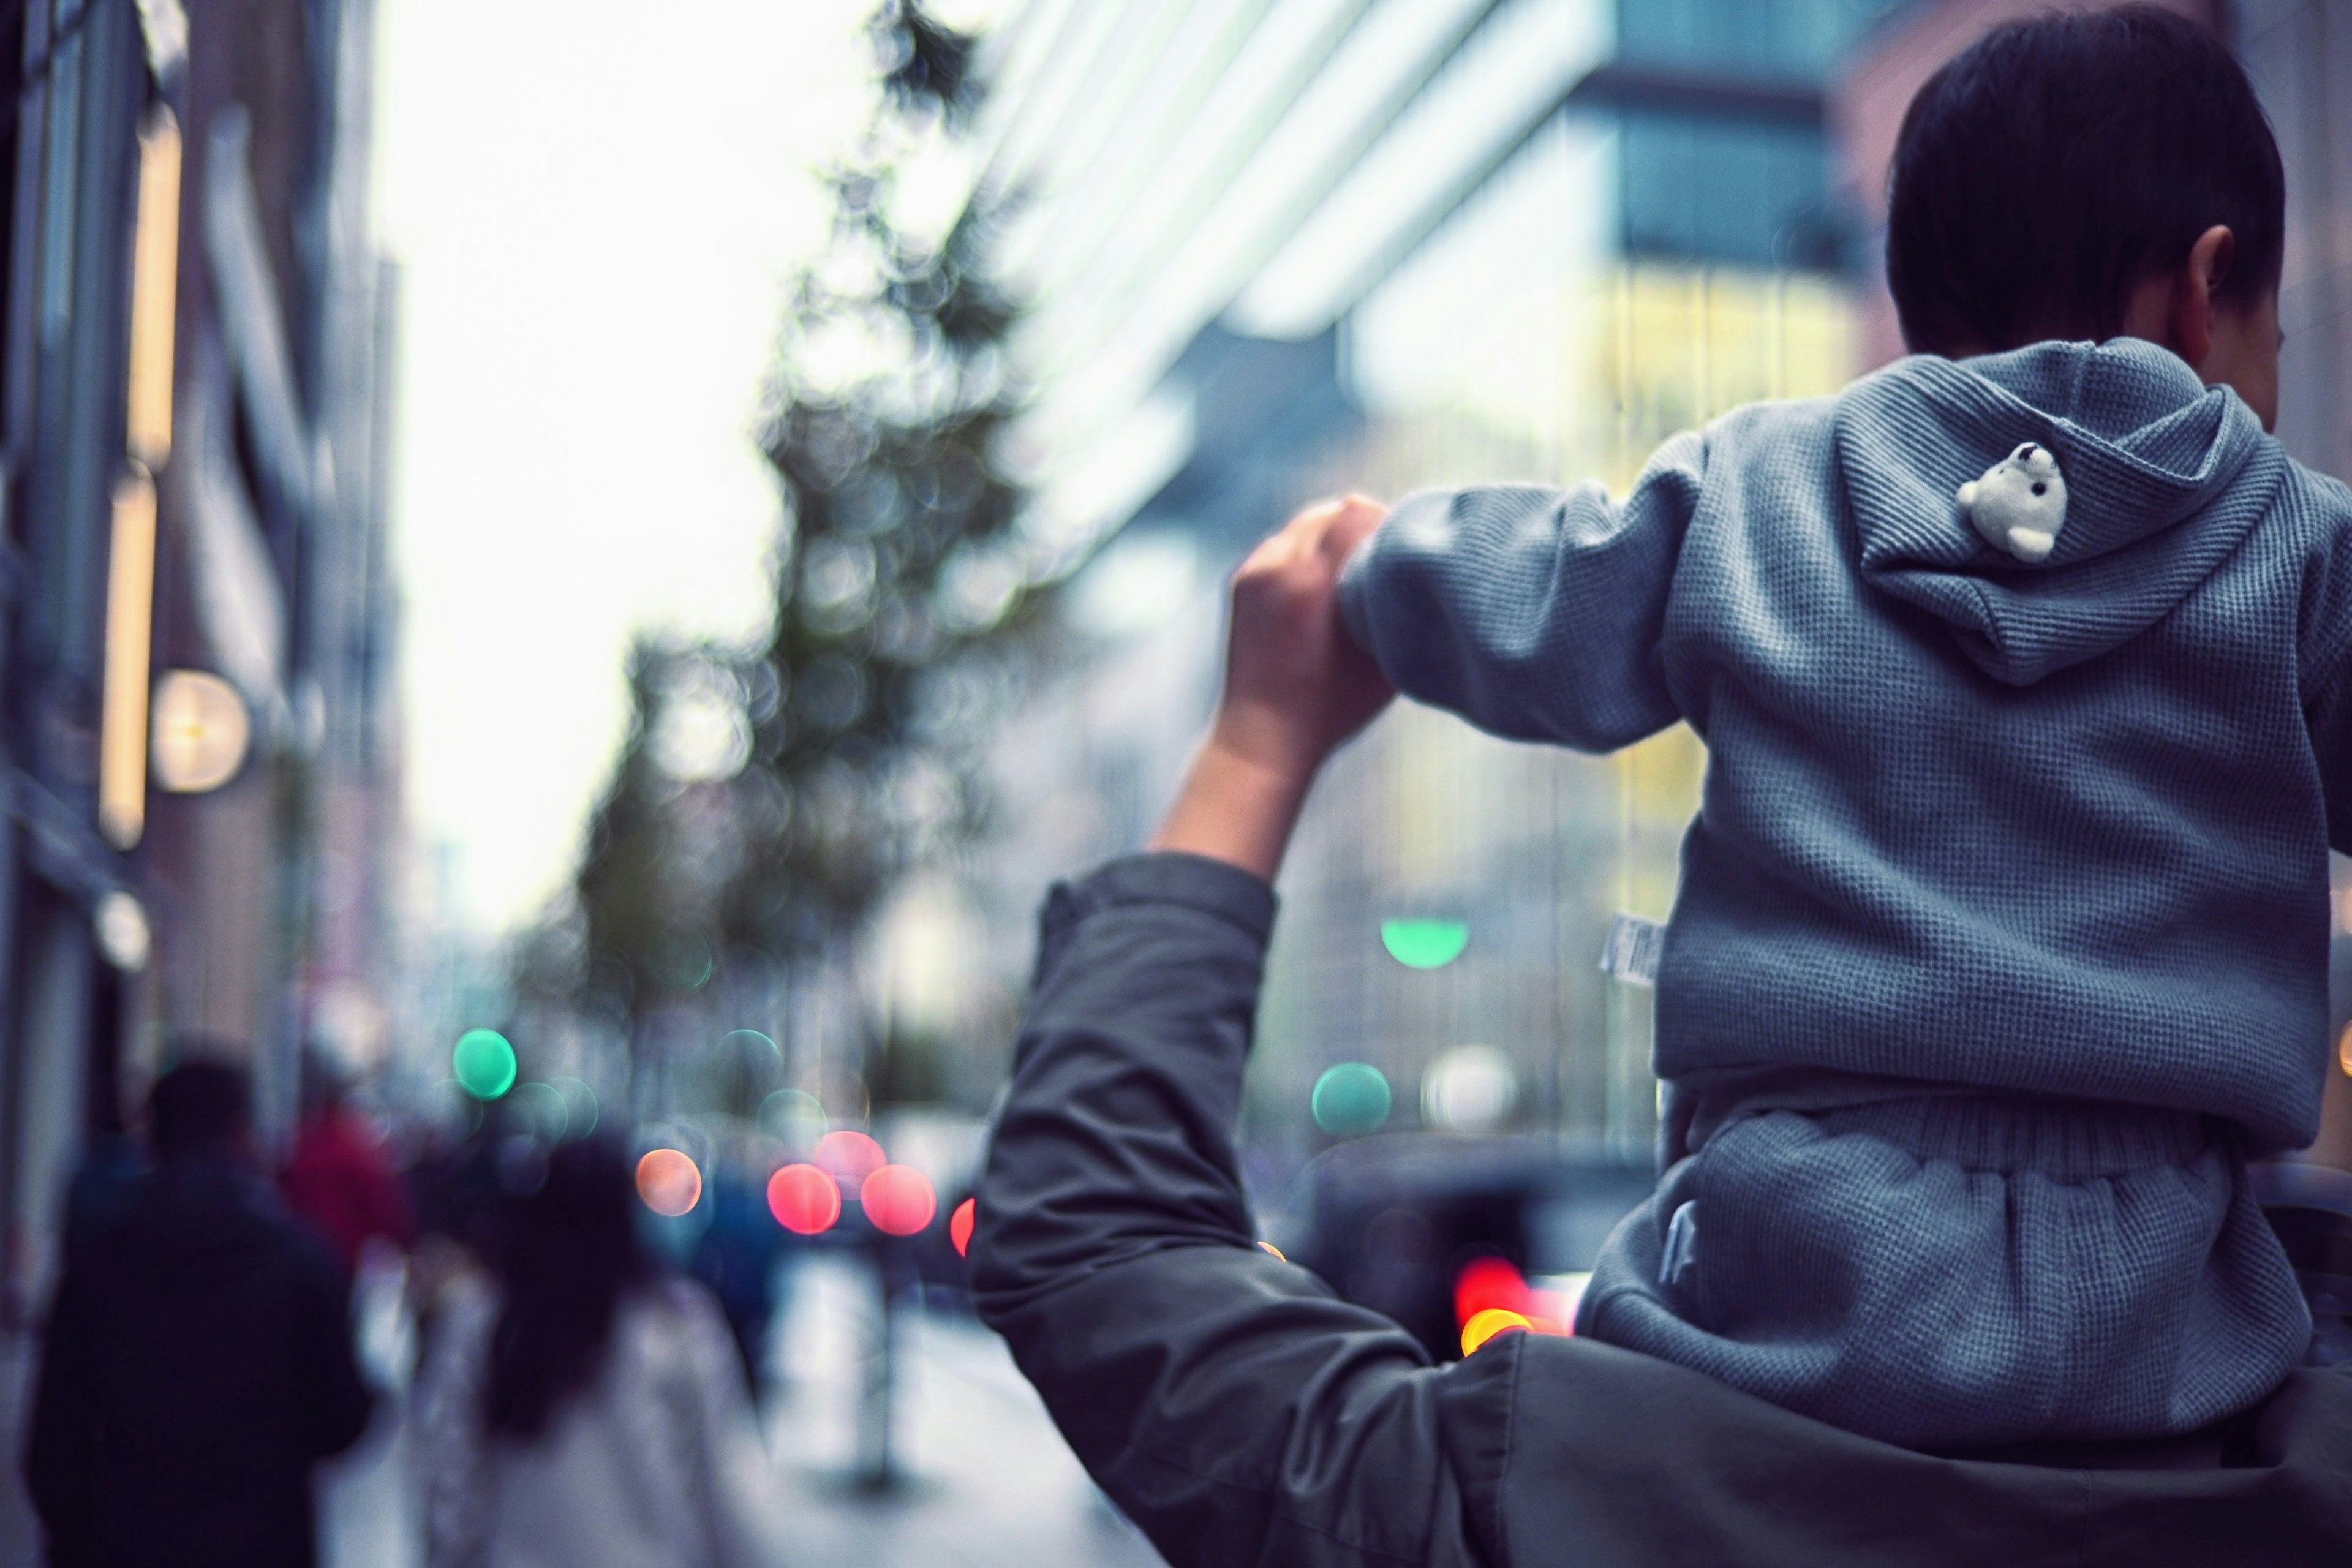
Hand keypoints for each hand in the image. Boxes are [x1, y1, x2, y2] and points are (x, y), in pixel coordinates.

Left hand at [1212, 494, 1394, 778]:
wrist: (1264, 735)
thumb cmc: (1334, 706)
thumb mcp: (1384, 657)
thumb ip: (1398, 603)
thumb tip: (1417, 567)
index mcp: (1312, 579)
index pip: (1355, 510)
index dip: (1386, 522)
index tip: (1402, 548)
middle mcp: (1277, 565)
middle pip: (1330, 510)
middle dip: (1360, 527)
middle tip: (1382, 560)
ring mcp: (1253, 571)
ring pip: (1304, 525)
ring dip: (1331, 537)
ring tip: (1353, 573)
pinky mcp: (1241, 582)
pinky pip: (1282, 545)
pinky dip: (1304, 554)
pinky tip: (1322, 586)